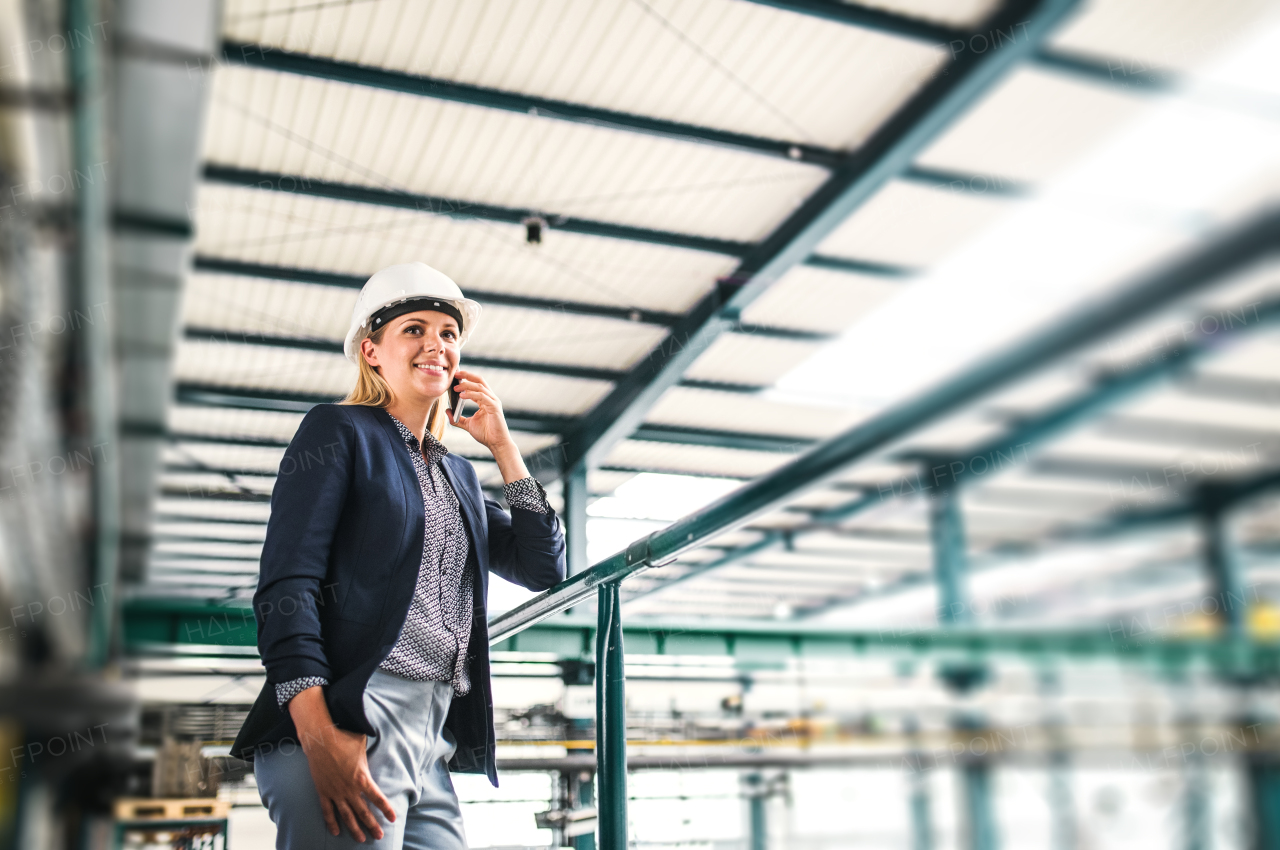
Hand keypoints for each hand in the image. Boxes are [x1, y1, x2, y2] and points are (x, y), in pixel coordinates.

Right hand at [290, 687, 394, 840]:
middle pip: (363, 812)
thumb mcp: (364, 745)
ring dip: (354, 829)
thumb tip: (383, 743)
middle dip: (372, 826)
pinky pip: (327, 811)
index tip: (392, 818)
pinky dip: (331, 823)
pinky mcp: (323, 792)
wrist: (320, 738)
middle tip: (379, 836)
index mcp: (362, 778)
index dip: (386, 809)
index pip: (378, 798)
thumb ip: (372, 752)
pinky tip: (336, 832)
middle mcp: (349, 789)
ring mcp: (335, 792)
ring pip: (346, 816)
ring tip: (361, 840)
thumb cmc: (344, 738)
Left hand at [447, 369, 511, 451]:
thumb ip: (457, 419)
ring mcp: (494, 402)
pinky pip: (482, 396)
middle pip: (480, 381)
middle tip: (456, 374)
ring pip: (480, 387)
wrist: (496, 444)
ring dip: (467, 385)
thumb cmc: (486, 434)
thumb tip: (447, 411)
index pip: (476, 384)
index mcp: (485, 400)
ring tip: (455, 388)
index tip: (455, 376)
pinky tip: (462, 396)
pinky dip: (472, 394)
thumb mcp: (468, 425)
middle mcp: (491, 398)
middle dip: (468, 375)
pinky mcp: (494, 407)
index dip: (466, 378)